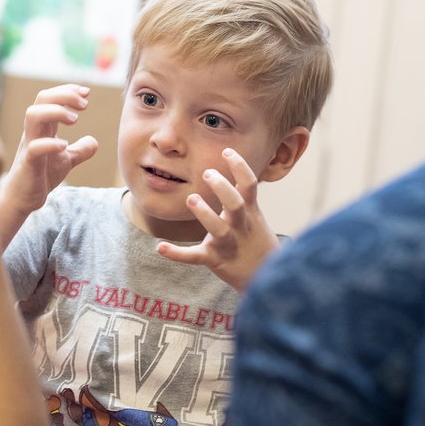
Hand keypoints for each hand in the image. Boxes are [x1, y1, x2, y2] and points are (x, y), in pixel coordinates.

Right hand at [0, 84, 98, 240]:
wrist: (24, 199)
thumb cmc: (41, 176)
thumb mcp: (66, 161)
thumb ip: (80, 150)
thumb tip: (94, 141)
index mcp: (42, 128)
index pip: (50, 98)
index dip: (67, 90)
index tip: (86, 93)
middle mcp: (34, 132)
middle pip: (42, 99)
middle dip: (64, 96)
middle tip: (84, 105)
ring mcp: (29, 146)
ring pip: (33, 115)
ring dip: (56, 112)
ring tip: (75, 120)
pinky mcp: (28, 164)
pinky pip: (34, 148)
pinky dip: (50, 143)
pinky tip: (65, 146)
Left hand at [156, 148, 279, 290]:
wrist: (264, 274)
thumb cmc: (254, 238)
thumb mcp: (255, 214)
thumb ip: (243, 193)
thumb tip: (234, 162)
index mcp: (250, 212)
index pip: (249, 184)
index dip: (240, 167)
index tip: (226, 151)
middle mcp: (240, 225)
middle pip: (235, 204)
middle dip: (222, 188)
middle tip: (207, 173)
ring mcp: (227, 243)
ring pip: (218, 228)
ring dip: (205, 213)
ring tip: (191, 199)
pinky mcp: (215, 260)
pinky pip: (194, 257)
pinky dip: (177, 253)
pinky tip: (160, 247)